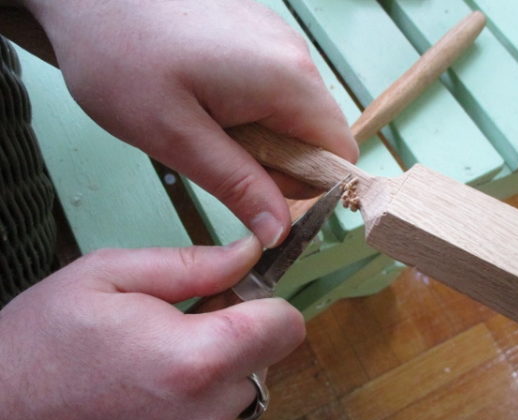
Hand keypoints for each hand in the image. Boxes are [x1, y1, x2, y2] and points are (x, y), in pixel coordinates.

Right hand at [0, 236, 304, 419]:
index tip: (240, 294)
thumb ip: (192, 264)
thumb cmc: (41, 343)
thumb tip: (249, 251)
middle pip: (265, 360)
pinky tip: (149, 385)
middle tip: (185, 320)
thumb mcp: (109, 276)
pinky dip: (194, 397)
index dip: (268, 304)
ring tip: (157, 355)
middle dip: (239, 334)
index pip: (286, 328)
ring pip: (239, 389)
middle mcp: (204, 414)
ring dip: (214, 368)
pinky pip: (211, 417)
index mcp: (193, 359)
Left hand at [21, 0, 358, 246]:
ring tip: (207, 126)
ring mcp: (277, 38)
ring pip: (296, 112)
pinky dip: (253, 108)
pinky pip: (276, 87)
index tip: (258, 192)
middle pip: (318, 134)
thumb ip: (238, 186)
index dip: (309, 186)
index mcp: (288, 80)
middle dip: (280, 163)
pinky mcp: (257, 32)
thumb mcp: (177, 139)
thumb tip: (281, 233)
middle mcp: (296, 54)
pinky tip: (208, 99)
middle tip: (219, 157)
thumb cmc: (122, 61)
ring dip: (264, 136)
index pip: (339, 153)